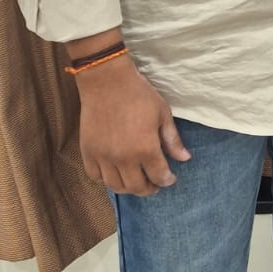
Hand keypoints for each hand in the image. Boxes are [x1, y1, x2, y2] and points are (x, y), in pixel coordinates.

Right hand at [76, 58, 190, 195]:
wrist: (106, 82)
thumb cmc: (139, 95)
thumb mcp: (162, 114)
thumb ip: (172, 139)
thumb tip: (184, 158)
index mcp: (145, 149)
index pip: (158, 176)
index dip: (166, 180)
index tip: (170, 179)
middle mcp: (123, 159)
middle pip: (137, 187)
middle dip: (149, 189)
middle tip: (154, 184)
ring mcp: (103, 157)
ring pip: (115, 186)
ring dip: (128, 188)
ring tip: (136, 181)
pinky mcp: (87, 152)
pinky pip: (95, 176)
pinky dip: (106, 180)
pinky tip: (114, 173)